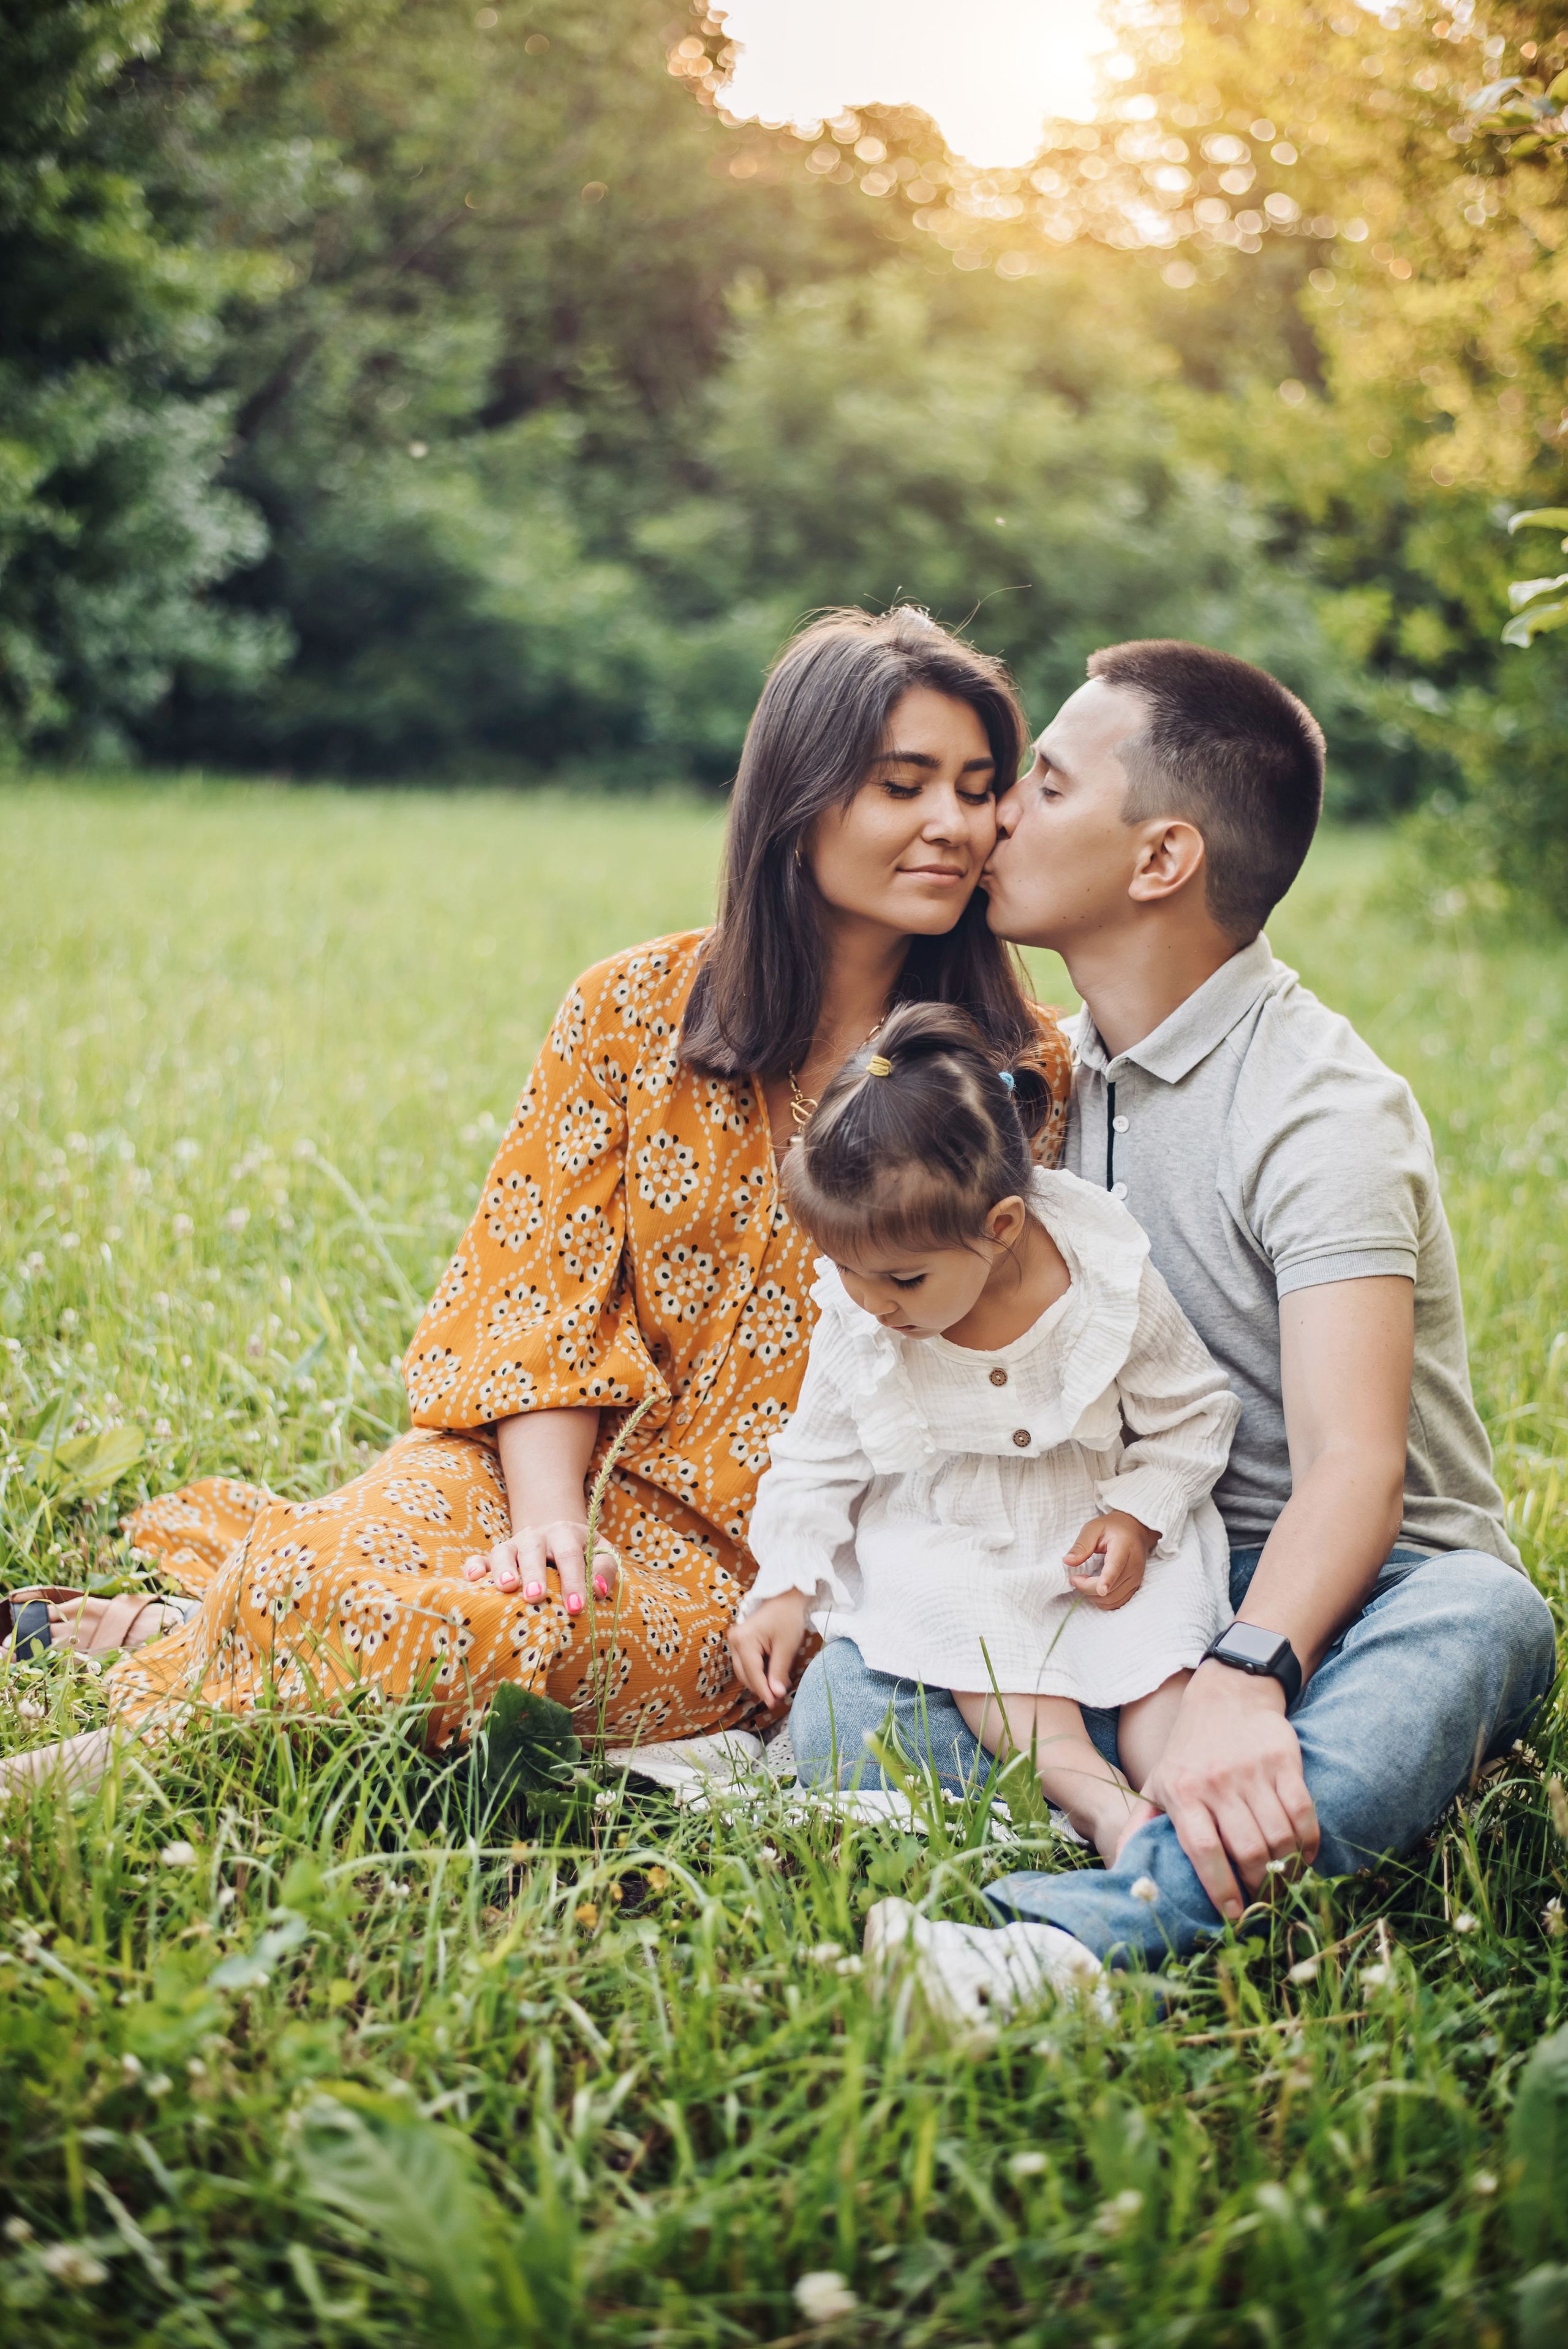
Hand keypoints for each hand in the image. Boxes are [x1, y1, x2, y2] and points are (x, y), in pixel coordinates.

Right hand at [462, 1520, 619, 1618]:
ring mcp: (513, 1545)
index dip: (573, 1580)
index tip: (576, 1607)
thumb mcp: (601, 1552)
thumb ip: (604, 1569)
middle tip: (536, 1597)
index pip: (569, 1555)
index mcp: (564, 1533)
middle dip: (534, 1573)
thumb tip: (598, 1591)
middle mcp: (536, 1536)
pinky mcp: (494, 1557)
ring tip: (507, 1588)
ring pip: (502, 1551)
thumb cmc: (582, 1552)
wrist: (556, 1534)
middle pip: (532, 1549)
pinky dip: (473, 1566)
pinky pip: (480, 1558)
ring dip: (503, 1569)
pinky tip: (472, 1580)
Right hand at [727, 1591, 811, 1707]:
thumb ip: (779, 1671)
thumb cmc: (787, 1618)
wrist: (784, 1598)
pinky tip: (772, 1675)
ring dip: (759, 1682)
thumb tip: (775, 1695)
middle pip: (745, 1675)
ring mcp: (734, 1642)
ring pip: (743, 1672)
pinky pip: (745, 1665)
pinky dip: (758, 1673)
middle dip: (761, 1688)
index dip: (764, 1691)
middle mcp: (734, 1641)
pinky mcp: (739, 1643)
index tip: (774, 1704)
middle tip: (779, 1698)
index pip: (752, 1674)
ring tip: (778, 1686)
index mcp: (744, 1640)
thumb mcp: (786, 1646)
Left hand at [1063, 1510, 1155, 1611]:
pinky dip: (1103, 1600)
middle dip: (1087, 1587)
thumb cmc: (1112, 1528)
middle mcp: (1133, 1565)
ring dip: (1093, 1596)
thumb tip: (1067, 1561)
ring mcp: (1136, 1578)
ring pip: (1113, 1599)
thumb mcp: (1093, 1528)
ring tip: (1084, 1581)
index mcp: (1123, 1547)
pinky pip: (1118, 1602)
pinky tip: (1094, 1589)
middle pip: (1110, 1588)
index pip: (1116, 1566)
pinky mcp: (1135, 1587)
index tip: (1101, 1590)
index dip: (1108, 1579)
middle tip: (1075, 1578)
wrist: (1136, 1530)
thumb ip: (1081, 1545)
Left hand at [1141, 1660, 1319, 1921]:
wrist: (1227, 1695)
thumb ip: (1140, 1824)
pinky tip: (1304, 1856)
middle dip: (1259, 1887)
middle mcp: (1217, 1782)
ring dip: (1287, 1870)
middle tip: (1264, 1903)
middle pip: (1247, 1851)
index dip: (1221, 1888)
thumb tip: (1122, 1865)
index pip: (1203, 1850)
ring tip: (1284, 1883)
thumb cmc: (1189, 1750)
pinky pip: (1304, 1814)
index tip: (1233, 1914)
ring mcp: (1253, 1771)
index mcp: (1182, 1792)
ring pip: (1279, 1838)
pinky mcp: (1284, 1761)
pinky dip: (1309, 1843)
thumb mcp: (1156, 1781)